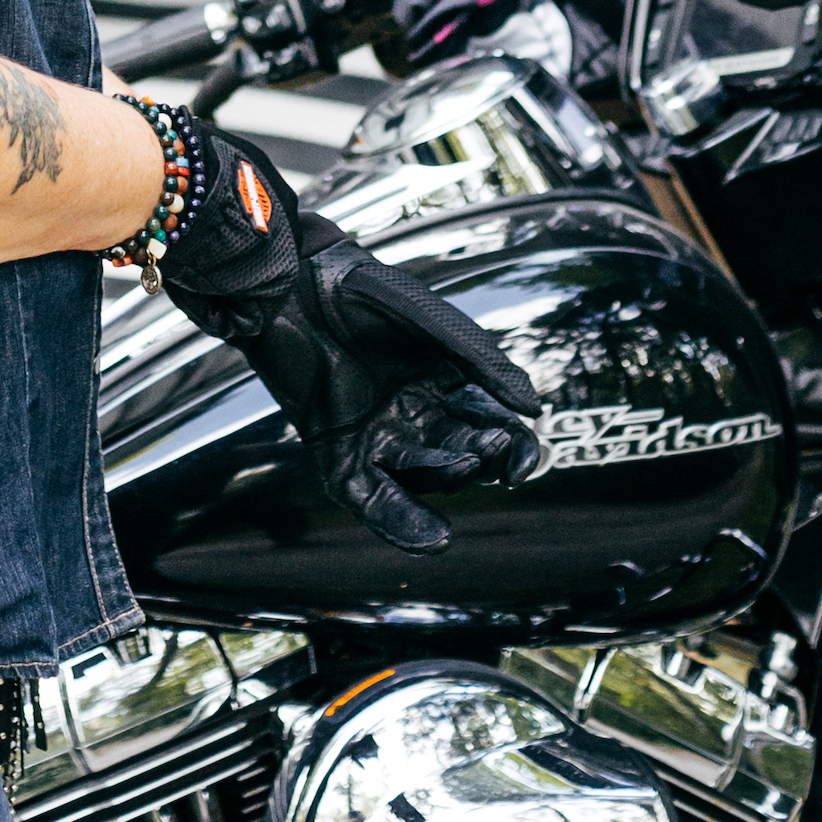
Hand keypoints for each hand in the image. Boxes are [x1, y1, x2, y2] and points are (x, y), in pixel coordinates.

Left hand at [156, 131, 541, 552]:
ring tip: (459, 467)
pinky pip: (374, 500)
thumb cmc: (358, 290)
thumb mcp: (425, 317)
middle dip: (477, 458)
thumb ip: (478, 359)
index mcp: (446, 383)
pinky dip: (400, 523)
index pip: (490, 426)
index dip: (512, 449)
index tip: (520, 460)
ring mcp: (378, 438)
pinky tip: (431, 537)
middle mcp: (416, 417)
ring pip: (422, 478)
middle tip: (484, 448)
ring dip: (443, 479)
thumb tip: (532, 408)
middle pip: (461, 455)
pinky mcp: (339, 456)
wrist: (290, 284)